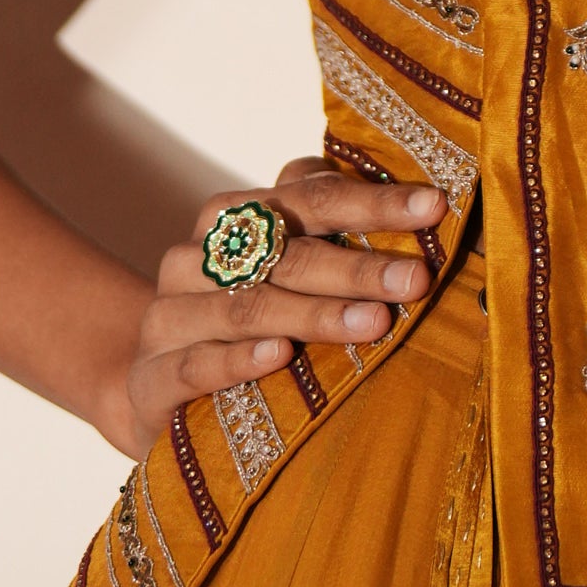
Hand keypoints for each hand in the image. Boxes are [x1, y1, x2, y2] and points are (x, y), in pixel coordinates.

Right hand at [102, 159, 447, 459]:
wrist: (154, 388)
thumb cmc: (244, 319)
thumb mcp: (281, 272)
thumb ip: (329, 234)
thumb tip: (423, 208)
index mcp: (231, 217)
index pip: (310, 198)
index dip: (374, 202)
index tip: (434, 207)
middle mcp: (195, 258)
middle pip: (286, 254)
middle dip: (358, 266)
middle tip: (416, 279)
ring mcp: (169, 315)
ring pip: (249, 307)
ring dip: (317, 314)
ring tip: (374, 322)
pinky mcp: (152, 375)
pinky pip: (199, 363)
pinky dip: (241, 359)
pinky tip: (280, 356)